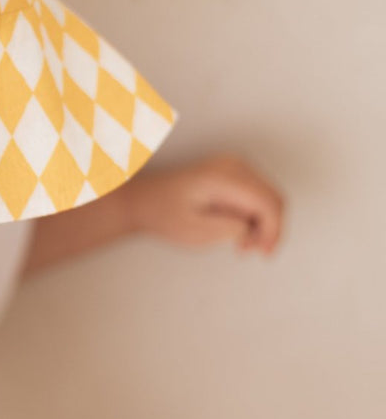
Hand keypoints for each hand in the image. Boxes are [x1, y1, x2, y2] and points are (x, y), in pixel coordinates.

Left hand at [123, 152, 284, 254]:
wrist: (146, 199)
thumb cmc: (163, 214)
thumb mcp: (195, 231)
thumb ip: (229, 229)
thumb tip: (252, 228)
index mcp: (223, 177)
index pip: (268, 202)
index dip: (273, 231)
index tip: (264, 253)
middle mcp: (234, 165)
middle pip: (274, 198)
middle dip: (269, 230)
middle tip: (250, 251)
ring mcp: (236, 165)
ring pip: (269, 198)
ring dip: (262, 224)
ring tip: (240, 244)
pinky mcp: (235, 172)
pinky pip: (259, 195)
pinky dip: (255, 216)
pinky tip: (238, 230)